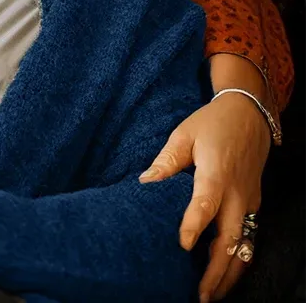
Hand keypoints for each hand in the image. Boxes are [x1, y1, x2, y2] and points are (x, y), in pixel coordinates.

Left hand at [140, 92, 269, 301]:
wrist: (250, 114)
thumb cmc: (211, 123)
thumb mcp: (183, 135)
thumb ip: (166, 161)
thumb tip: (144, 182)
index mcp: (216, 174)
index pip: (205, 205)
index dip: (193, 226)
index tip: (182, 246)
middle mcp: (237, 193)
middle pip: (230, 238)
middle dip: (216, 269)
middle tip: (199, 294)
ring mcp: (249, 200)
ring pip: (243, 244)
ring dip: (229, 271)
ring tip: (210, 294)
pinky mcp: (254, 203)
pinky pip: (248, 236)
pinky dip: (236, 257)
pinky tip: (220, 272)